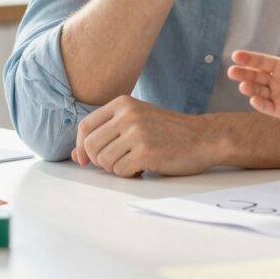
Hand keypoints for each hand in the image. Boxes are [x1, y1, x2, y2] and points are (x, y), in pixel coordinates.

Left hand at [71, 96, 224, 176]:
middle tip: (119, 162)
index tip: (85, 160)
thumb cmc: (170, 132)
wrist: (204, 137)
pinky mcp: (146, 151)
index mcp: (123, 103)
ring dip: (116, 169)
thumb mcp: (138, 122)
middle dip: (100, 161)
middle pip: (91, 146)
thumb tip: (76, 156)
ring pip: (104, 161)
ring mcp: (137, 133)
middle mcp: (128, 115)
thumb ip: (108, 134)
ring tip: (134, 163)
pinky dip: (129, 174)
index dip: (81, 147)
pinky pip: (120, 171)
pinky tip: (144, 168)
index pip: (86, 126)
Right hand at [227, 29, 279, 126]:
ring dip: (250, 88)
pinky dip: (260, 104)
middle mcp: (276, 80)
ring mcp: (277, 96)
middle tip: (232, 71)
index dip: (249, 58)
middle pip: (256, 76)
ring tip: (243, 86)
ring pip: (259, 91)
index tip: (236, 55)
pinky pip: (267, 107)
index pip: (261, 61)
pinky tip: (254, 99)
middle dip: (243, 73)